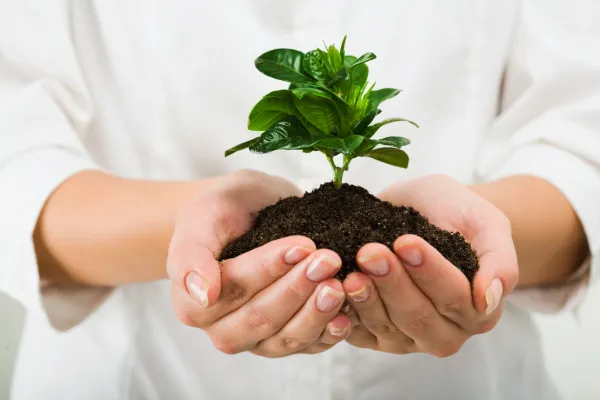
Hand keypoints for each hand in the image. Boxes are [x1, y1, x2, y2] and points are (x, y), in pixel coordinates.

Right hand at [167, 170, 351, 356]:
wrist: (248, 212)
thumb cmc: (224, 210)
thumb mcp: (205, 215)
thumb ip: (193, 253)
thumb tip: (203, 294)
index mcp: (193, 302)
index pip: (231, 291)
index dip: (267, 270)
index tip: (300, 246)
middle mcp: (222, 329)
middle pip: (260, 318)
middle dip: (297, 288)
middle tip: (328, 259)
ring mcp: (256, 339)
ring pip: (286, 338)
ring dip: (316, 313)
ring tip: (339, 285)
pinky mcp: (286, 341)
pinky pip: (308, 346)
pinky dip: (329, 332)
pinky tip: (346, 314)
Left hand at [343, 174, 518, 356]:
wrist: (426, 211)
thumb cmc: (457, 214)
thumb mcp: (486, 224)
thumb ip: (499, 261)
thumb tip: (489, 299)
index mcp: (478, 310)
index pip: (453, 296)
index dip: (429, 271)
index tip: (406, 242)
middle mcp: (446, 331)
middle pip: (418, 316)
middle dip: (393, 284)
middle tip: (370, 252)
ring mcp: (409, 338)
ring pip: (387, 325)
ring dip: (367, 299)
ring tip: (351, 271)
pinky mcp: (376, 336)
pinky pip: (359, 332)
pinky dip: (344, 315)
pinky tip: (333, 292)